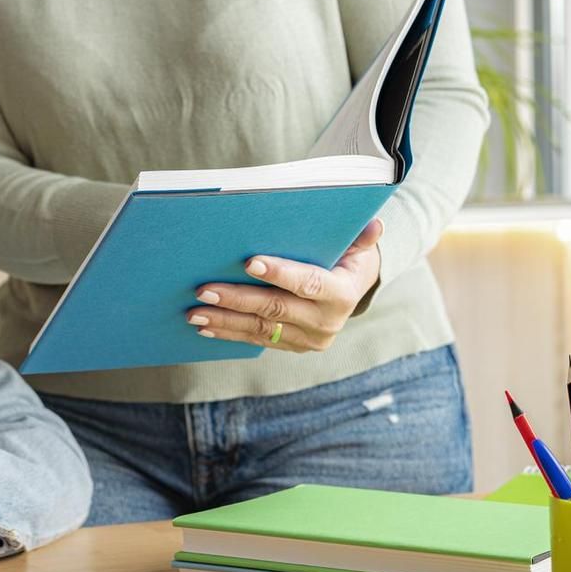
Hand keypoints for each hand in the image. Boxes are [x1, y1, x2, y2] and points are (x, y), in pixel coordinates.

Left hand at [186, 218, 382, 352]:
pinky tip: (205, 326)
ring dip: (225, 321)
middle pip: (275, 308)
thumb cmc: (349, 257)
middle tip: (203, 289)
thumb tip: (376, 225)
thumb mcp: (359, 244)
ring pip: (261, 329)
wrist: (354, 291)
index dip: (280, 273)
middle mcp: (326, 322)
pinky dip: (230, 333)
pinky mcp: (292, 346)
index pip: (308, 283)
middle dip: (237, 299)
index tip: (248, 263)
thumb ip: (363, 237)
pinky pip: (257, 340)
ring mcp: (308, 339)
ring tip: (195, 312)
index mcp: (343, 294)